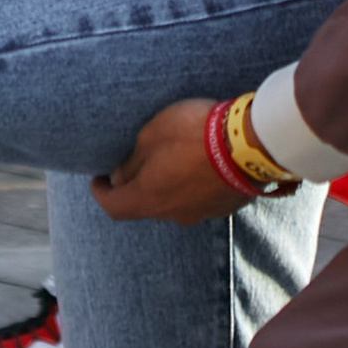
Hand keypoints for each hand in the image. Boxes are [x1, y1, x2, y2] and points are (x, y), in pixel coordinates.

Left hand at [92, 97, 239, 226]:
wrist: (249, 144)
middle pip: (145, 204)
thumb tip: (121, 176)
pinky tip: (200, 164)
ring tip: (173, 159)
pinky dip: (194, 185)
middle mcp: (173, 214)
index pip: (114, 206)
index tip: (98, 180)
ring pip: (175, 202)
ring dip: (168, 185)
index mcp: (148, 199)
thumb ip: (132, 161)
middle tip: (136, 162)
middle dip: (137, 185)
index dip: (101, 193)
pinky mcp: (225, 206)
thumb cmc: (192, 133)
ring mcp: (202, 213)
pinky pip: (201, 198)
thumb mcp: (151, 135)